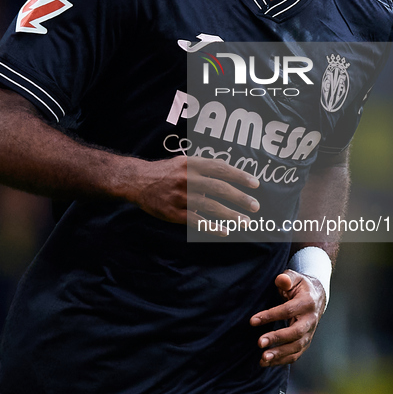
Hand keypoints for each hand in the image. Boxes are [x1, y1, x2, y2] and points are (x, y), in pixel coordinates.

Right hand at [128, 156, 259, 226]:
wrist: (137, 181)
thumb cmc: (165, 171)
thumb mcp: (183, 162)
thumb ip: (204, 167)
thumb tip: (230, 174)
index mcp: (192, 164)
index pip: (220, 168)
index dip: (239, 176)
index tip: (255, 184)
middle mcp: (187, 179)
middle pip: (219, 188)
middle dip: (240, 198)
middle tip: (255, 206)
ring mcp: (180, 197)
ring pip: (210, 207)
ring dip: (230, 215)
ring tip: (246, 221)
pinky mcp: (173, 213)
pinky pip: (196, 221)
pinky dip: (212, 227)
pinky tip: (225, 231)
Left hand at [249, 269, 325, 366]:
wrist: (317, 297)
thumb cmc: (300, 286)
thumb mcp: (294, 278)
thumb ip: (287, 278)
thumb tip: (281, 280)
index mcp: (307, 302)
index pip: (288, 311)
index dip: (270, 316)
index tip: (252, 321)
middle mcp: (311, 320)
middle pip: (295, 333)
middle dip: (277, 338)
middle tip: (259, 343)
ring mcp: (310, 333)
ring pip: (296, 347)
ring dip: (279, 354)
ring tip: (263, 358)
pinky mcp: (305, 342)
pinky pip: (295, 354)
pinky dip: (282, 360)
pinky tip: (266, 363)